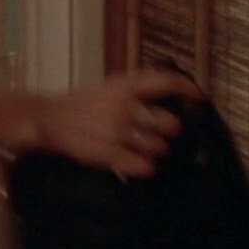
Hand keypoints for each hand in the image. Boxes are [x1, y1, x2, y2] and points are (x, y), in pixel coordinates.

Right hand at [36, 68, 199, 177]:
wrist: (49, 118)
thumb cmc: (85, 103)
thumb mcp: (111, 86)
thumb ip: (139, 89)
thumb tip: (174, 92)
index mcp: (125, 85)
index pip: (166, 82)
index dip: (188, 90)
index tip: (199, 99)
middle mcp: (123, 106)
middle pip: (169, 123)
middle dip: (171, 130)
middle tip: (166, 133)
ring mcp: (115, 131)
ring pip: (158, 147)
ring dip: (158, 149)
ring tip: (150, 148)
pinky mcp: (107, 154)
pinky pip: (141, 165)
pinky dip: (146, 166)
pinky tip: (144, 164)